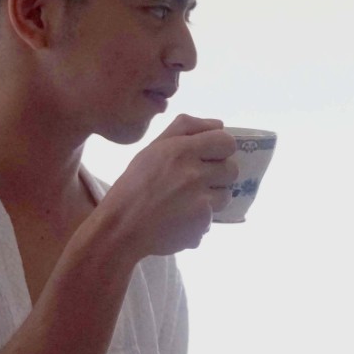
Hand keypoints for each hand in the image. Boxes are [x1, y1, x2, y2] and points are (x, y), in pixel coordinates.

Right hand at [98, 114, 237, 256]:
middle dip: (218, 176)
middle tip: (196, 182)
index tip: (210, 157)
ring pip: (226, 195)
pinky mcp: (202, 224)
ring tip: (186, 203)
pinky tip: (179, 221)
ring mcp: (201, 201)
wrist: (121, 229)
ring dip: (211, 199)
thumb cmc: (134, 186)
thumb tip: (219, 124)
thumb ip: (186, 129)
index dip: (221, 150)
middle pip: (232, 170)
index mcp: (181, 150)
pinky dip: (199, 222)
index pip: (226, 142)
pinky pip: (213, 219)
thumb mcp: (153, 149)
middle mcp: (194, 173)